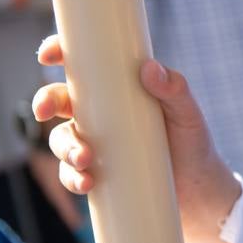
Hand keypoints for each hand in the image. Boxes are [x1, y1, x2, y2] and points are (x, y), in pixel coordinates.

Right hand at [32, 35, 240, 242]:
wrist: (198, 189)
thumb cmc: (192, 142)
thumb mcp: (187, 114)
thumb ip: (174, 89)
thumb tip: (149, 68)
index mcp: (117, 89)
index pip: (82, 65)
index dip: (60, 53)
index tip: (48, 56)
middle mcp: (99, 113)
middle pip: (58, 100)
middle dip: (44, 101)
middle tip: (44, 110)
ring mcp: (95, 143)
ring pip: (61, 138)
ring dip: (64, 147)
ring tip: (85, 159)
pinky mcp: (96, 172)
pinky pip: (71, 173)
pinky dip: (72, 177)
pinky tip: (87, 183)